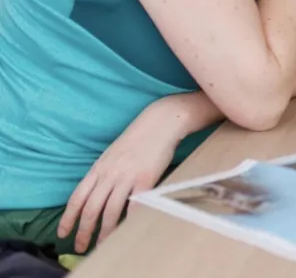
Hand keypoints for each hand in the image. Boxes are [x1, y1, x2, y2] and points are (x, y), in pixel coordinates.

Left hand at [58, 98, 183, 252]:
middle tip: (81, 246)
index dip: (68, 218)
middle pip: (91, 208)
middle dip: (84, 230)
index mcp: (98, 168)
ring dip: (105, 231)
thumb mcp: (112, 155)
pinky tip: (127, 229)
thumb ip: (104, 174)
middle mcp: (109, 174)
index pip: (77, 198)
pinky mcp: (146, 178)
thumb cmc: (138, 138)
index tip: (62, 233)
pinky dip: (129, 219)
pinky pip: (134, 204)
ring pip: (110, 210)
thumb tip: (96, 195)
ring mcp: (127, 176)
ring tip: (102, 243)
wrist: (160, 123)